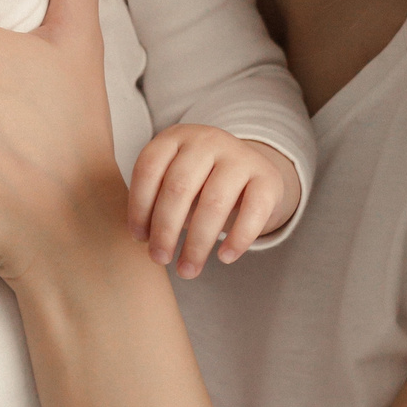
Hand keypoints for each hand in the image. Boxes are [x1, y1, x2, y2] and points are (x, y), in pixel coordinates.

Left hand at [126, 125, 303, 277]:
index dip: (139, 206)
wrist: (251, 171)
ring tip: (187, 269)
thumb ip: (157, 201)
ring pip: (214, 202)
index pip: (149, 169)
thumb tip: (144, 240)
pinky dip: (238, 238)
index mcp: (176, 137)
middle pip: (179, 187)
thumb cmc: (200, 183)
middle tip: (159, 258)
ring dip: (197, 243)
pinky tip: (225, 258)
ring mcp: (240, 156)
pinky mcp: (268, 178)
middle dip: (165, 229)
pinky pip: (253, 211)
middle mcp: (208, 140)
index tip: (139, 238)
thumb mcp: (174, 180)